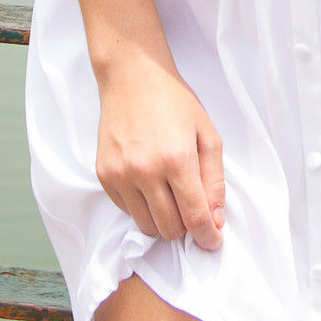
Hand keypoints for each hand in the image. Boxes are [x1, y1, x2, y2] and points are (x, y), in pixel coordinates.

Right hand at [95, 56, 224, 251]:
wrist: (133, 77)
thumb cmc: (174, 102)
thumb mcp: (207, 133)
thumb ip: (214, 179)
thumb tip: (216, 220)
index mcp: (176, 159)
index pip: (194, 216)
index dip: (207, 235)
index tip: (213, 242)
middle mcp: (145, 171)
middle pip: (170, 228)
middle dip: (186, 226)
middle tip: (191, 206)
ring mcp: (121, 175)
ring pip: (146, 226)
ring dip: (163, 219)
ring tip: (170, 193)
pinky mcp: (104, 176)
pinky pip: (126, 211)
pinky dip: (142, 207)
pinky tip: (149, 183)